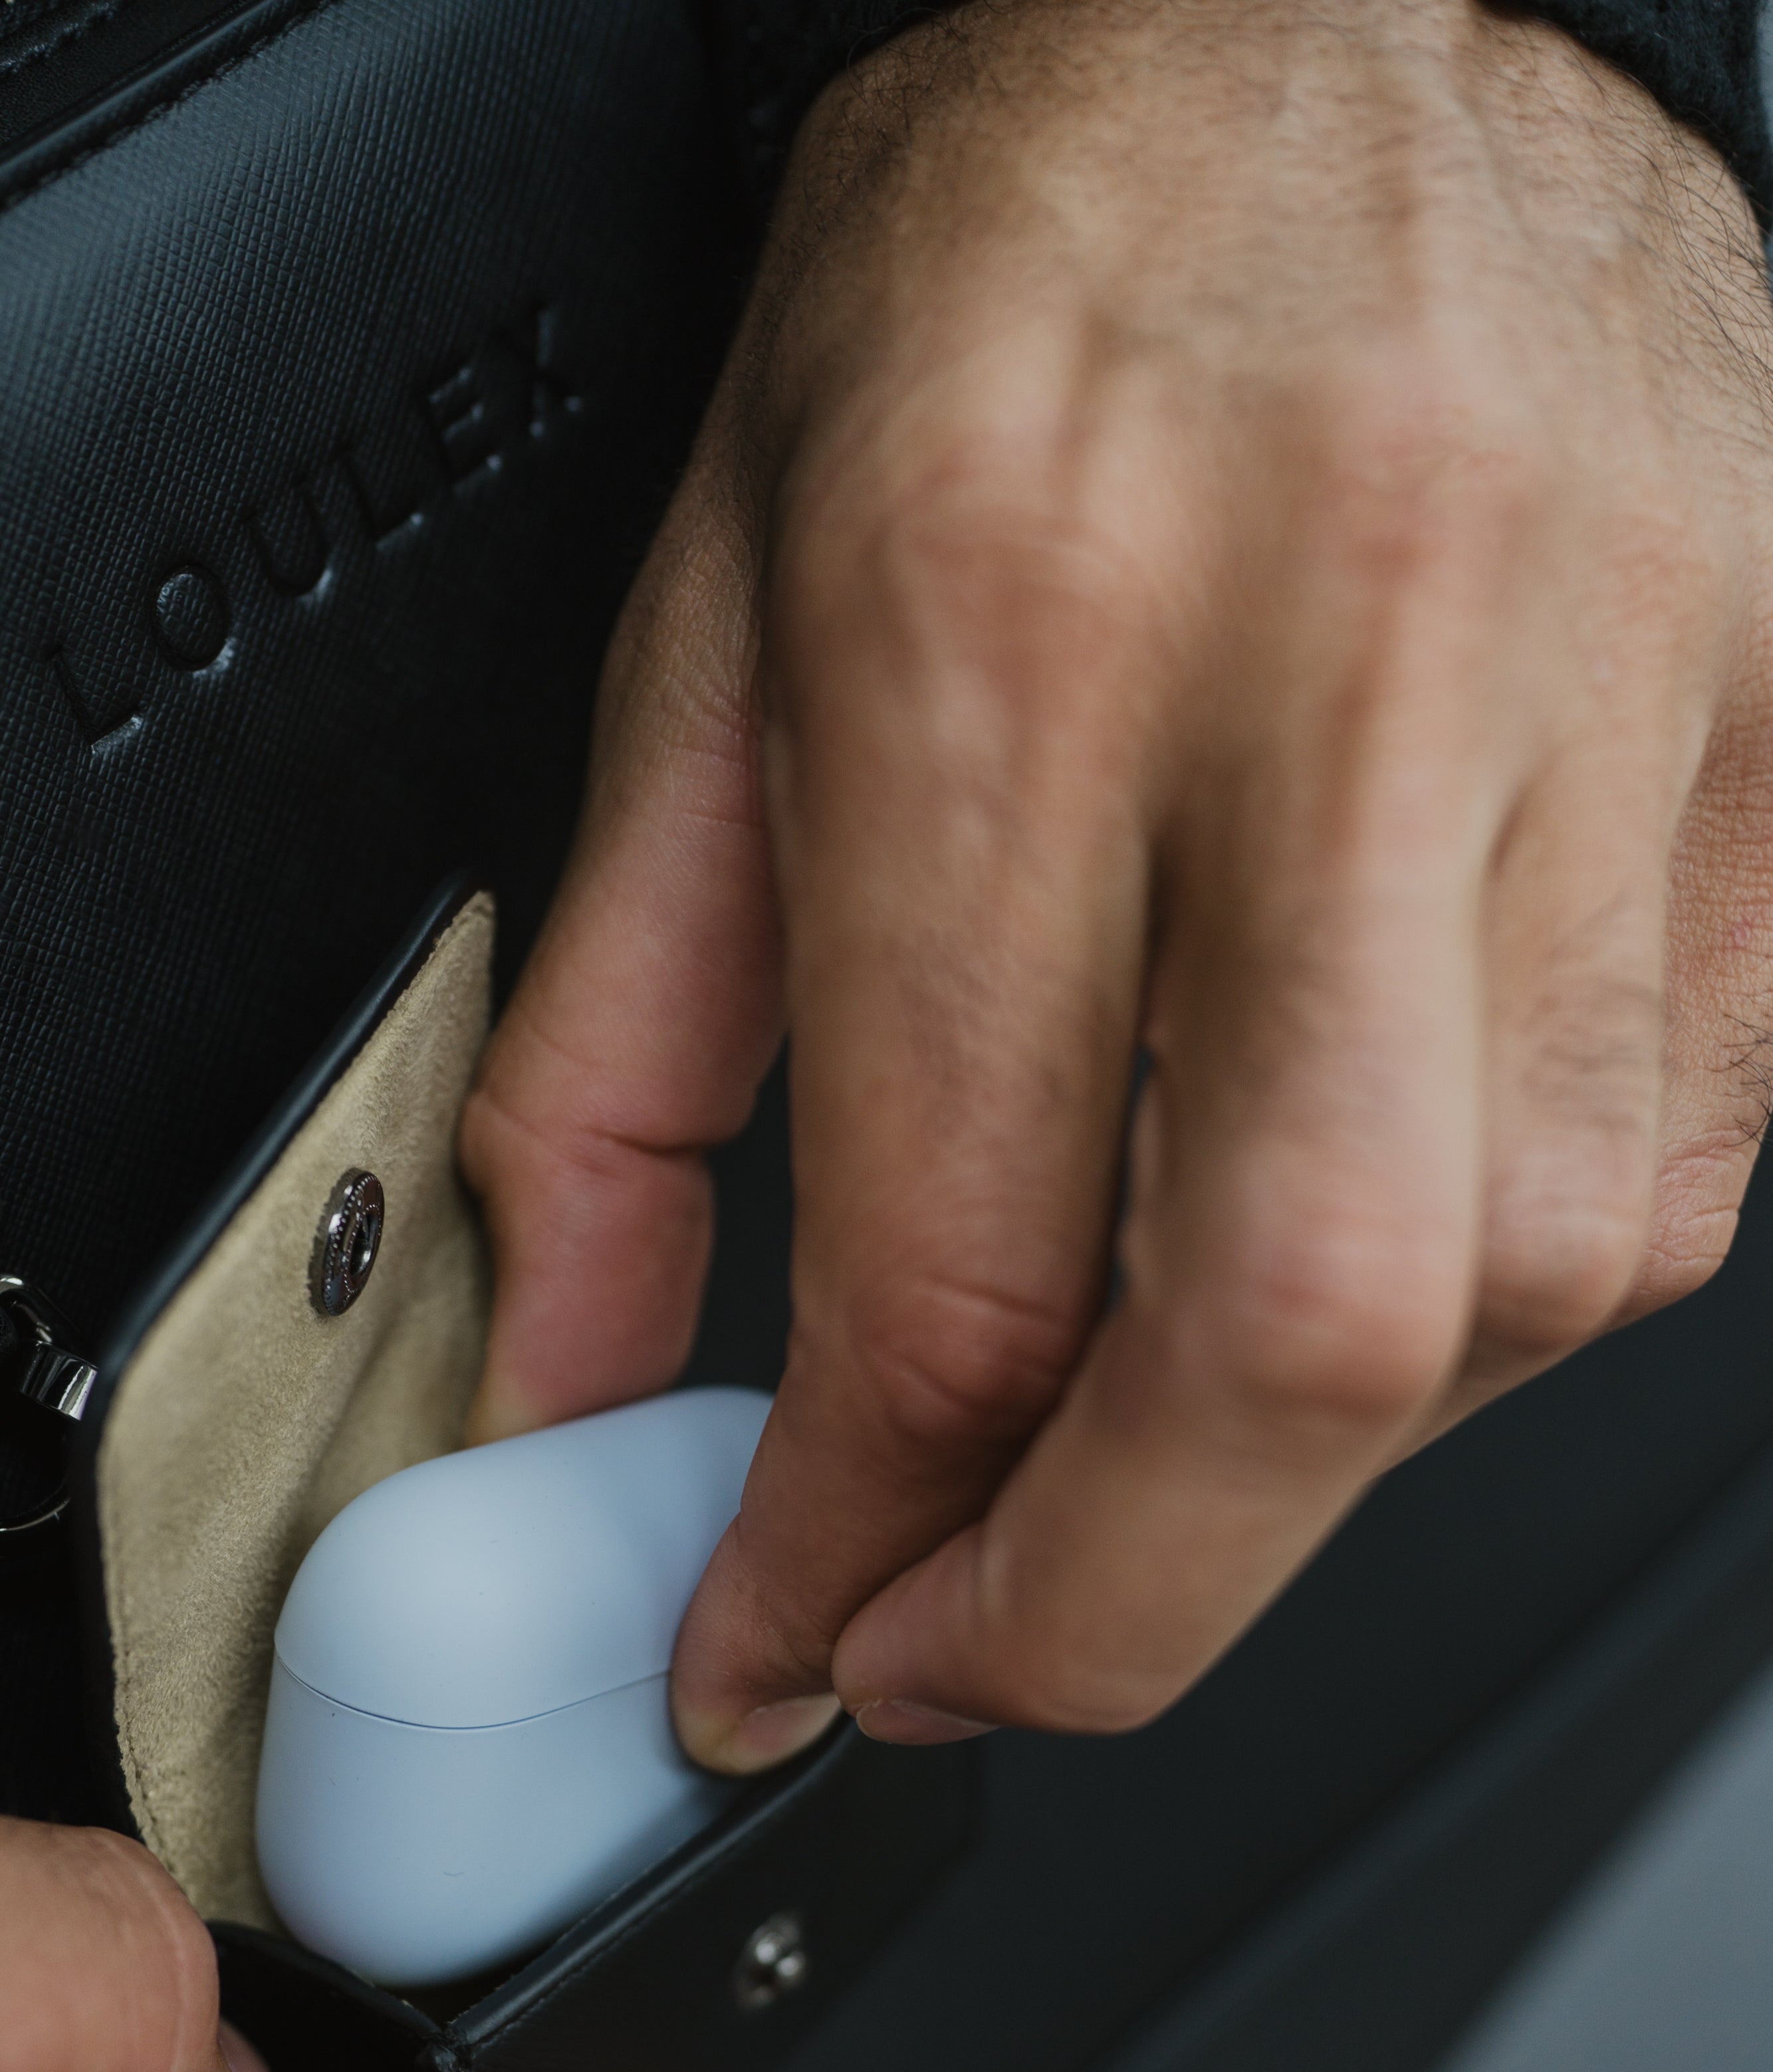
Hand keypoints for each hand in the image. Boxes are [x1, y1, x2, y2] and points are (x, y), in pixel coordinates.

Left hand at [464, 0, 1772, 1753]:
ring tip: (1139, 1435)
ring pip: (1517, 1298)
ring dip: (1300, 1470)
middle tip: (971, 1656)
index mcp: (1007, 646)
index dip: (851, 1549)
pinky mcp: (1763, 766)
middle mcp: (1332, 684)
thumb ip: (611, 1067)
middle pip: (1294, 1337)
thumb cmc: (1021, 275)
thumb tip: (559, 1397)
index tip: (784, 1647)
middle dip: (1113, 1608)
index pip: (950, 1266)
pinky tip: (1340, 1261)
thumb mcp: (707, 641)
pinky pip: (1674, 1179)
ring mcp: (1595, 720)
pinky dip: (1486, 1316)